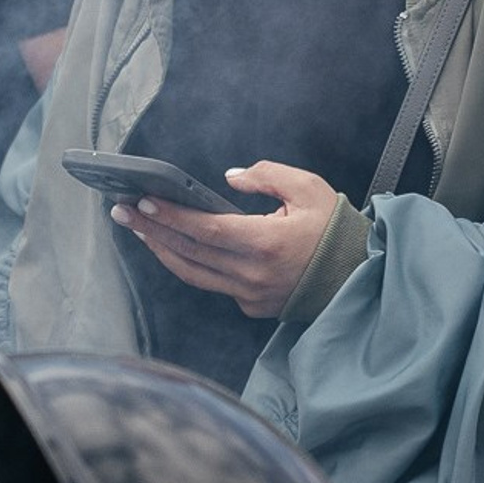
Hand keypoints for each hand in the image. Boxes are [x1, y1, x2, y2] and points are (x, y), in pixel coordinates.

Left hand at [110, 159, 341, 319]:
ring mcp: (250, 295)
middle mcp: (252, 275)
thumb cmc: (336, 231)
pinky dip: (189, 264)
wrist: (361, 276)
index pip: (203, 230)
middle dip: (150, 229)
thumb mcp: (309, 189)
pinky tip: (173, 247)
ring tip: (139, 228)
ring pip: (192, 273)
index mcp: (265, 244)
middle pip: (188, 252)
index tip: (141, 201)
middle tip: (122, 211)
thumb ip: (267, 176)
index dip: (169, 216)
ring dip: (162, 250)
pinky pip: (212, 284)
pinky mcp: (252, 306)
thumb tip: (229, 178)